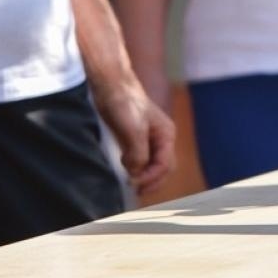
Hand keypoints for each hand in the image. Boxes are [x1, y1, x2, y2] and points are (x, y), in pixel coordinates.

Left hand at [92, 80, 177, 196]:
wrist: (110, 85)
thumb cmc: (125, 103)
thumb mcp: (134, 131)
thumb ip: (138, 154)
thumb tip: (136, 174)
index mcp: (166, 135)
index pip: (166, 165)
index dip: (152, 177)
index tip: (135, 184)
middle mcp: (160, 138)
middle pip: (162, 168)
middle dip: (151, 181)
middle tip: (137, 191)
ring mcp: (147, 139)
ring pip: (150, 165)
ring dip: (142, 176)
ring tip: (130, 184)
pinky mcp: (133, 138)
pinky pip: (138, 160)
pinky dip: (134, 169)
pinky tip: (124, 171)